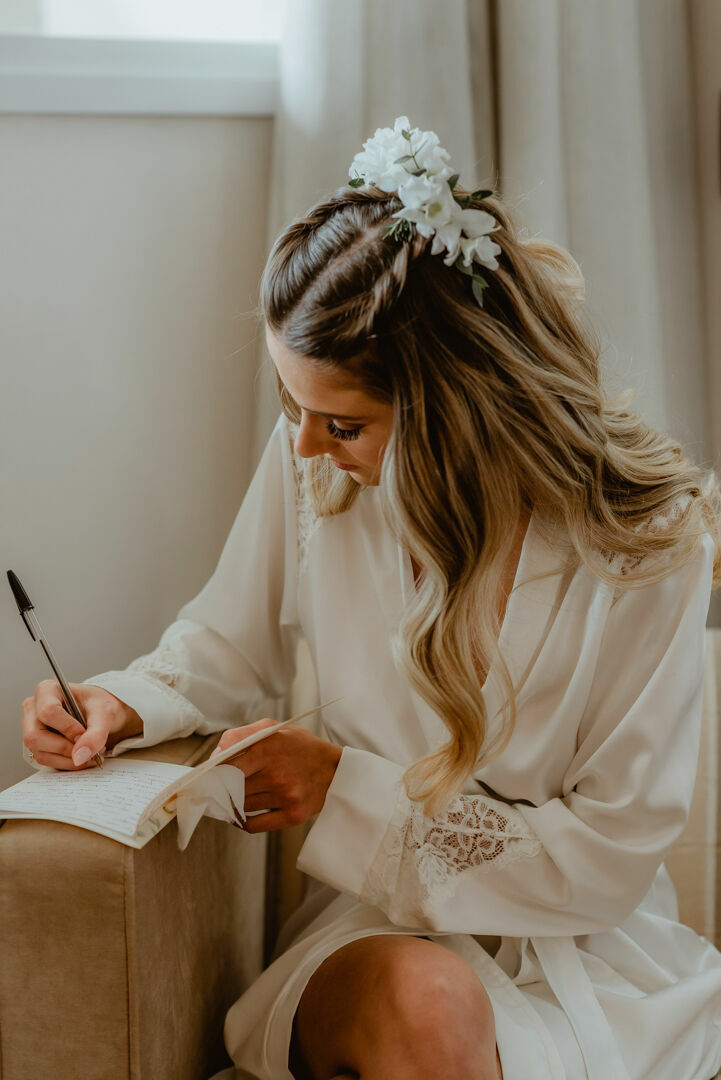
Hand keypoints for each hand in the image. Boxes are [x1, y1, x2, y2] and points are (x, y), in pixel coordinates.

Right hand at [21, 679, 142, 769]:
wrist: (99, 714)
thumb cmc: (98, 705)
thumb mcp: (105, 713)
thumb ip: (96, 734)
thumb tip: (80, 756)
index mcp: (47, 691)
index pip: (48, 712)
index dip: (67, 728)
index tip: (84, 734)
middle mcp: (33, 709)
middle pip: (35, 736)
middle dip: (66, 748)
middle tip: (89, 748)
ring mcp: (32, 729)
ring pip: (41, 753)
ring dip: (69, 759)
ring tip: (91, 752)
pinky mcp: (37, 745)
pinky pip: (47, 761)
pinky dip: (67, 763)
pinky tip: (82, 756)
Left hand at [211, 718, 342, 833]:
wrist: (334, 769)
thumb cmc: (298, 746)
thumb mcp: (272, 728)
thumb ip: (239, 735)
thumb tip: (214, 756)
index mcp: (268, 748)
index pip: (227, 766)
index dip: (213, 773)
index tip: (207, 776)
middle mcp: (277, 774)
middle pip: (232, 788)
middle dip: (222, 788)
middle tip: (218, 787)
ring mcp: (286, 797)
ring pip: (241, 806)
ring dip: (234, 803)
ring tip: (237, 795)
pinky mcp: (293, 816)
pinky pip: (253, 826)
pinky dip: (242, 821)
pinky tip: (243, 812)